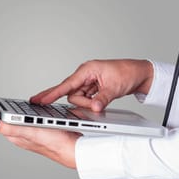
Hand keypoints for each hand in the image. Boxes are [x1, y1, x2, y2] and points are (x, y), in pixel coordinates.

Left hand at [0, 86, 80, 168]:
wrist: (73, 149)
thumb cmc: (55, 143)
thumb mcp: (32, 133)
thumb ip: (11, 128)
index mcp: (12, 133)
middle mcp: (16, 133)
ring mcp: (24, 131)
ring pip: (5, 118)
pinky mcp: (32, 129)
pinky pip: (17, 118)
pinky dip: (12, 110)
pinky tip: (14, 106)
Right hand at [30, 59, 153, 111]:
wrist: (139, 73)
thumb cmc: (127, 73)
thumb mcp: (115, 88)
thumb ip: (102, 99)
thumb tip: (93, 108)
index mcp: (87, 70)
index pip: (66, 84)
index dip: (52, 94)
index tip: (40, 100)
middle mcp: (85, 74)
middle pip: (71, 93)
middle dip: (80, 101)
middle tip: (59, 104)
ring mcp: (88, 81)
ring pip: (78, 97)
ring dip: (87, 103)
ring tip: (102, 100)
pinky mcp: (91, 87)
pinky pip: (84, 98)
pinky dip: (90, 102)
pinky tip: (98, 101)